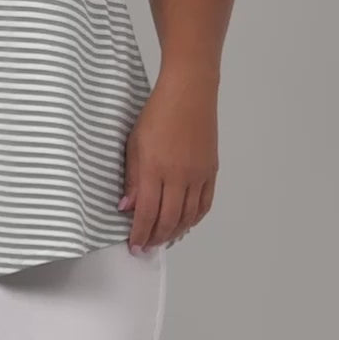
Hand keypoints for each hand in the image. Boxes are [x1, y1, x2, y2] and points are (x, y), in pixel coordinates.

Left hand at [119, 74, 218, 251]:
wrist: (189, 93)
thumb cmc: (157, 112)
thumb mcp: (134, 143)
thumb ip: (131, 178)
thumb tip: (127, 207)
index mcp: (154, 168)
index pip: (146, 212)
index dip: (139, 233)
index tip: (133, 245)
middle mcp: (178, 176)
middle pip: (168, 219)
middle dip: (155, 237)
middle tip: (146, 246)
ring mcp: (197, 175)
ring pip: (188, 217)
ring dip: (175, 232)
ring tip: (163, 239)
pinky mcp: (211, 171)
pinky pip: (204, 204)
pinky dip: (194, 219)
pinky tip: (185, 224)